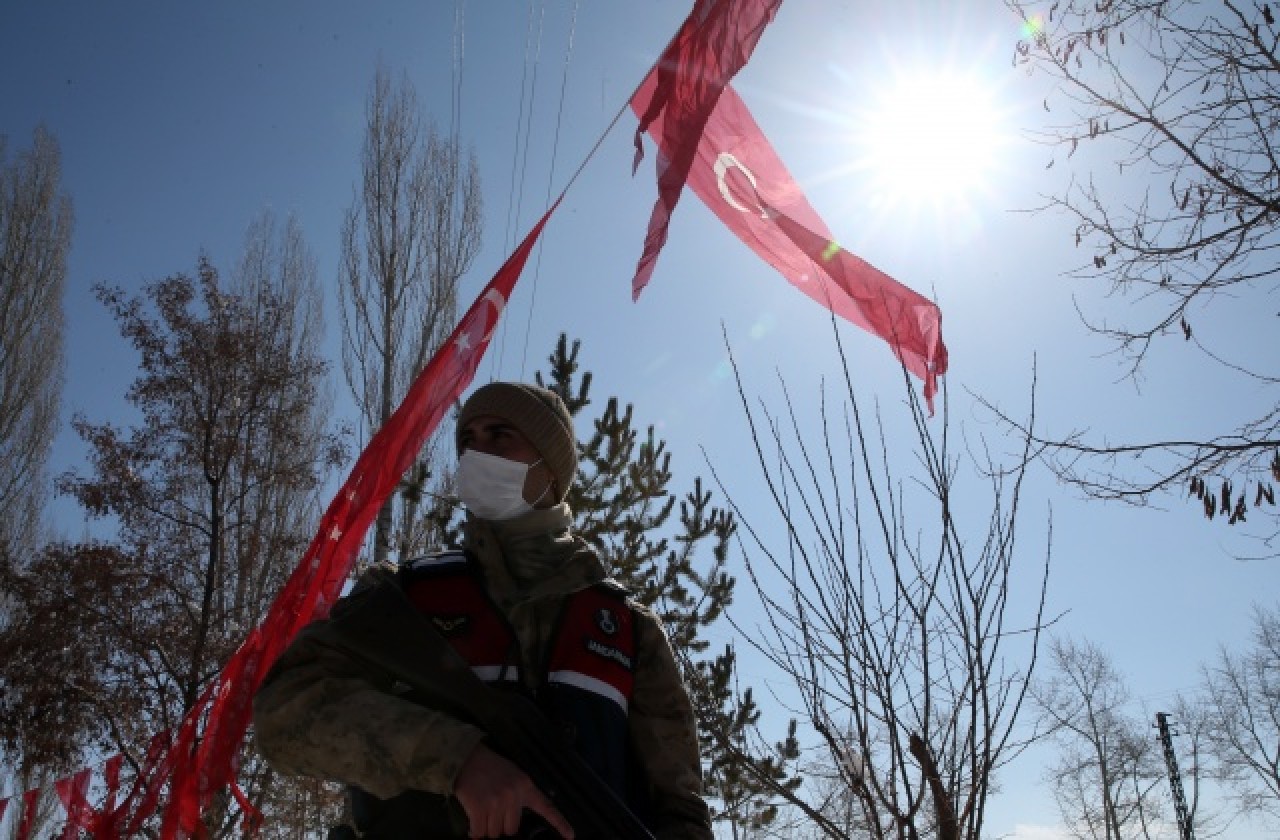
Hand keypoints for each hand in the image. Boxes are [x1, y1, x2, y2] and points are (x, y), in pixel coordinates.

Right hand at [453, 742, 574, 838]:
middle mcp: (513, 795)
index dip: (559, 823)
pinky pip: (479, 832)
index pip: (546, 806)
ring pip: (495, 833)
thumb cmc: (490, 768)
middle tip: (493, 814)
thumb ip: (519, 794)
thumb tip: (516, 819)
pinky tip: (473, 824)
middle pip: (512, 829)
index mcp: (525, 786)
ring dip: (487, 828)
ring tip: (482, 813)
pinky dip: (475, 832)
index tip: (570, 836)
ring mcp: (496, 802)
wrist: (467, 758)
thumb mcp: (513, 775)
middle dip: (501, 826)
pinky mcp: (479, 807)